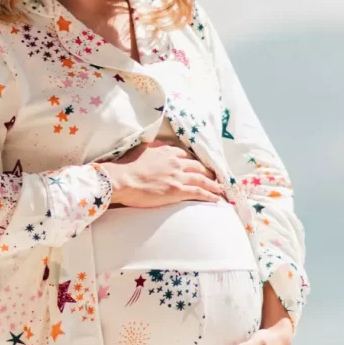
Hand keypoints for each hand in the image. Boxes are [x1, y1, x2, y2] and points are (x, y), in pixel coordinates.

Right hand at [105, 140, 228, 208]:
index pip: (187, 155)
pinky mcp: (177, 191)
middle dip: (208, 172)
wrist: (123, 179)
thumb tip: (156, 146)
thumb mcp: (141, 150)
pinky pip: (199, 192)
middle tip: (215, 177)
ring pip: (202, 179)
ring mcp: (178, 176)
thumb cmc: (127, 166)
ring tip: (221, 189)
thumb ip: (153, 147)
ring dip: (213, 184)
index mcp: (167, 151)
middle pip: (198, 166)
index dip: (195, 162)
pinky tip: (217, 198)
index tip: (199, 166)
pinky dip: (210, 195)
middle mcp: (176, 162)